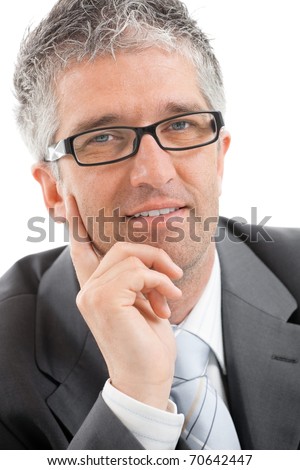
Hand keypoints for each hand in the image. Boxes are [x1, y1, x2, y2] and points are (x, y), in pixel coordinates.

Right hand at [66, 196, 182, 409]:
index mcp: (95, 290)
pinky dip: (161, 282)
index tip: (70, 199)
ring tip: (170, 296)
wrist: (147, 377)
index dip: (78, 224)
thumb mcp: (143, 303)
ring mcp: (93, 294)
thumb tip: (147, 260)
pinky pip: (139, 272)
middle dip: (152, 256)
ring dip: (160, 273)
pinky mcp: (105, 299)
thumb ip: (135, 279)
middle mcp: (88, 290)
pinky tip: (167, 302)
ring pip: (131, 256)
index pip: (81, 250)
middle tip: (173, 275)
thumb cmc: (147, 343)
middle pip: (119, 247)